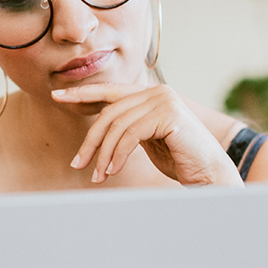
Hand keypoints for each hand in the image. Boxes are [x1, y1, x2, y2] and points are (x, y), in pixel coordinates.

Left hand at [52, 83, 241, 185]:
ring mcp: (164, 100)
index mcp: (151, 94)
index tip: (58, 97)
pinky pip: (130, 135)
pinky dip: (117, 154)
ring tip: (98, 176)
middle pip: (109, 112)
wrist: (210, 174)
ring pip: (117, 126)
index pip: (110, 92)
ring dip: (103, 154)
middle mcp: (158, 91)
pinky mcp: (168, 114)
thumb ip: (128, 127)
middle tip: (78, 163)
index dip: (83, 93)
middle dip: (91, 140)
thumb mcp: (147, 140)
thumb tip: (100, 129)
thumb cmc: (179, 160)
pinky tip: (112, 170)